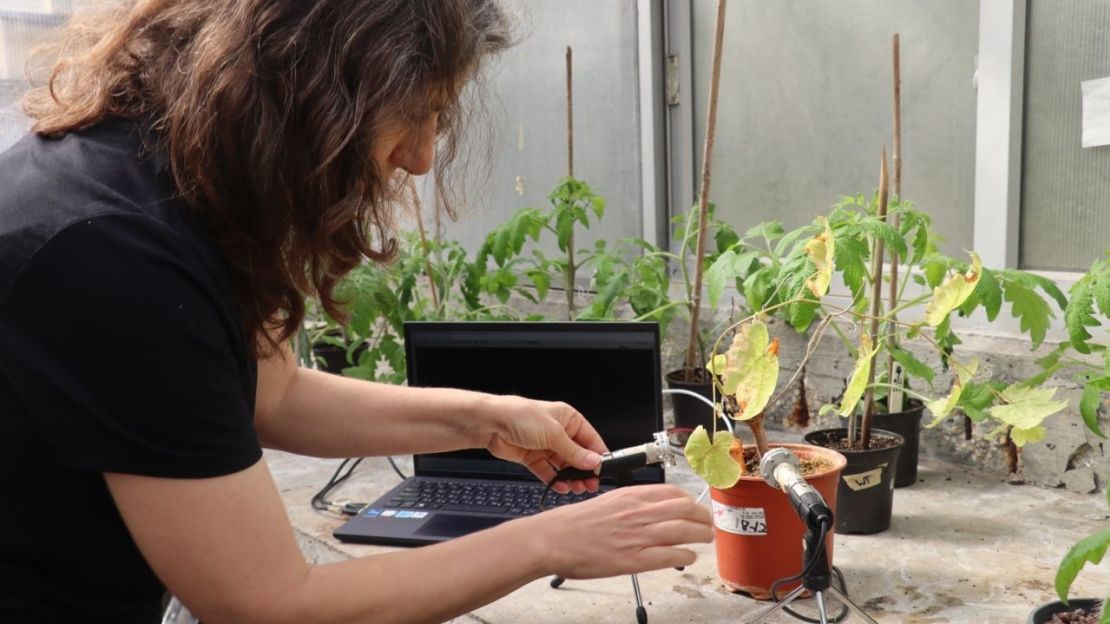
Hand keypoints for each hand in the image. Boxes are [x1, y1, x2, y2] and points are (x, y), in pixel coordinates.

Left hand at [479, 395, 607, 493]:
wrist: (491, 424)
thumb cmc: (521, 416)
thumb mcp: (554, 434)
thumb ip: (574, 451)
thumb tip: (594, 462)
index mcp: (568, 419)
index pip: (590, 439)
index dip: (597, 456)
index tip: (602, 471)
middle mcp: (558, 432)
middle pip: (577, 455)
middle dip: (584, 470)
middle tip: (590, 485)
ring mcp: (545, 445)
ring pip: (563, 465)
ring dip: (570, 477)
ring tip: (576, 488)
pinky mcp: (533, 457)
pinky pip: (548, 471)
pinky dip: (555, 480)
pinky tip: (561, 487)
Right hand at [520, 484, 713, 578]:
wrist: (552, 539)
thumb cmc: (573, 523)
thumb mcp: (606, 501)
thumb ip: (630, 504)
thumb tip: (650, 509)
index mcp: (630, 496)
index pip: (673, 492)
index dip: (690, 500)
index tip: (695, 507)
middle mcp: (638, 512)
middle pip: (685, 509)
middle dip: (702, 517)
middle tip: (707, 524)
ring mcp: (637, 536)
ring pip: (683, 531)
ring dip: (701, 536)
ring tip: (705, 539)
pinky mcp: (633, 560)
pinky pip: (670, 556)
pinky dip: (685, 556)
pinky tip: (689, 558)